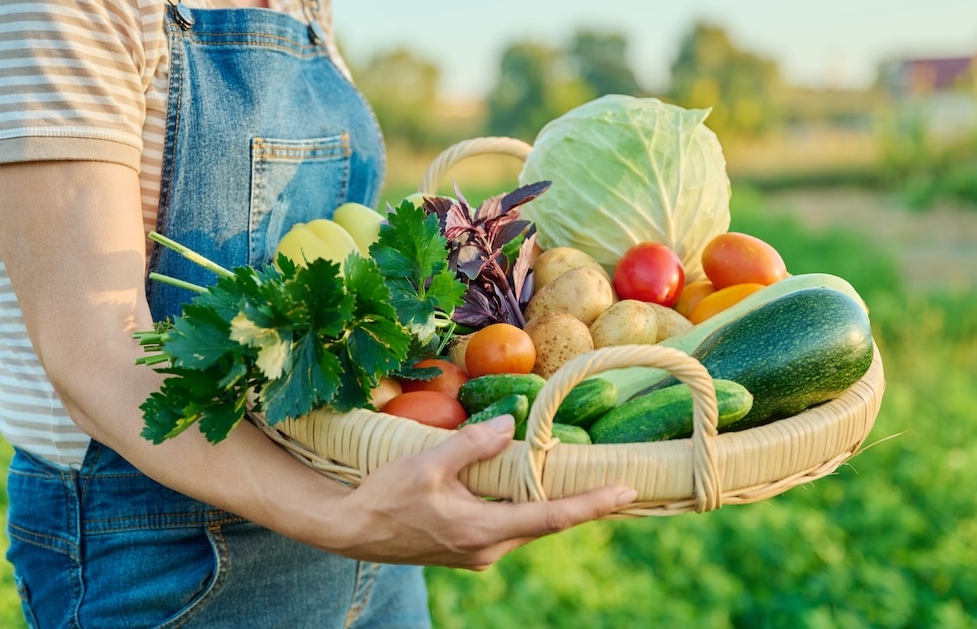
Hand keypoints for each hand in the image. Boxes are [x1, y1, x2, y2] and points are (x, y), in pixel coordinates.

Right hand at [330, 414, 636, 569]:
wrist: (350, 531)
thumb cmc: (385, 496)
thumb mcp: (427, 463)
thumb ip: (472, 444)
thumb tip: (511, 424)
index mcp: (482, 530)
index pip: (550, 518)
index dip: (591, 504)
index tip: (626, 492)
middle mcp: (487, 549)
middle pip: (544, 523)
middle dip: (579, 501)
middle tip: (614, 478)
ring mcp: (477, 552)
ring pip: (525, 524)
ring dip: (549, 502)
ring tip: (578, 476)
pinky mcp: (466, 547)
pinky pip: (507, 525)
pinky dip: (523, 505)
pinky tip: (526, 484)